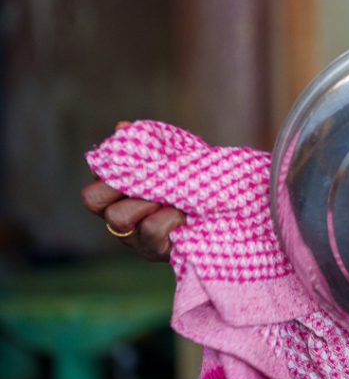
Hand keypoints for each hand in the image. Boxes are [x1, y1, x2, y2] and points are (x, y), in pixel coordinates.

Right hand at [81, 122, 184, 260]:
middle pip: (94, 200)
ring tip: (171, 197)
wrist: (227, 210)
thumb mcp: (174, 159)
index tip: (131, 164)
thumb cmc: (193, 182)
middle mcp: (120, 219)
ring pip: (119, 217)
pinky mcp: (154, 251)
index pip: (92, 189)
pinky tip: (185, 214)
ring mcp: (135, 237)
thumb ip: (148, 146)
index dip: (103, 175)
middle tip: (148, 180)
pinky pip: (150, 228)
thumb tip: (122, 126)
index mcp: (120, 197)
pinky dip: (168, 216)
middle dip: (119, 186)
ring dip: (145, 201)